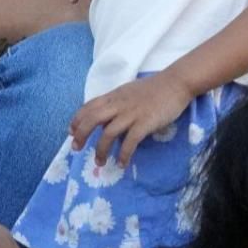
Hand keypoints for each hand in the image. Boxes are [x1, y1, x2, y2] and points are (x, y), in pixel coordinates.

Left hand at [69, 72, 193, 169]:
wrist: (176, 83)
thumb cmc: (154, 88)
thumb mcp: (128, 92)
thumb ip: (116, 103)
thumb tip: (106, 119)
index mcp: (114, 96)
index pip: (89, 107)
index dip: (77, 120)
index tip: (71, 132)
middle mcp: (118, 104)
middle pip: (92, 119)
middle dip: (81, 135)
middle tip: (76, 149)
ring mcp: (131, 113)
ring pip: (108, 133)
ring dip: (101, 150)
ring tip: (100, 163)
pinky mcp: (145, 123)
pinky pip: (130, 141)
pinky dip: (124, 154)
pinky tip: (122, 163)